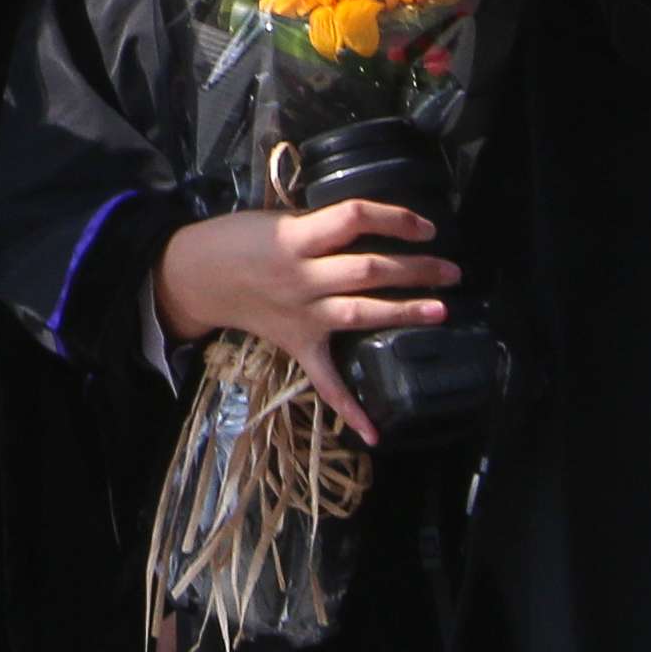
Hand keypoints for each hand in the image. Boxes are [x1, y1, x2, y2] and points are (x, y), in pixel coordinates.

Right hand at [149, 201, 457, 444]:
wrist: (198, 276)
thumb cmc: (237, 239)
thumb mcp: (277, 219)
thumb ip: (320, 226)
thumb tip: (368, 225)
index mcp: (297, 238)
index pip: (353, 218)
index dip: (394, 218)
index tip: (426, 227)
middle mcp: (303, 277)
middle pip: (368, 269)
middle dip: (415, 269)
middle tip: (452, 271)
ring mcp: (302, 314)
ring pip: (360, 312)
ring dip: (403, 312)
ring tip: (441, 310)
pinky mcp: (297, 345)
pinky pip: (325, 380)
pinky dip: (349, 408)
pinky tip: (375, 432)